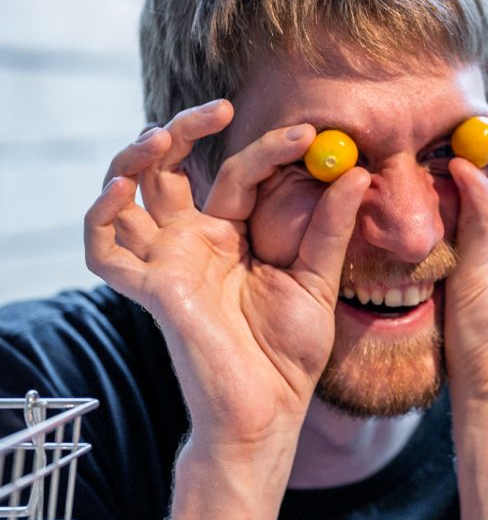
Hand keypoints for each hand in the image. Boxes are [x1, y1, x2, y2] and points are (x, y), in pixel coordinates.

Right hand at [84, 101, 368, 451]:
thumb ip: (331, 229)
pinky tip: (119, 194)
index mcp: (234, 235)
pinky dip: (100, 218)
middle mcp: (194, 241)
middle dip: (183, 129)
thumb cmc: (289, 354)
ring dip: (133, 158)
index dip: (269, 148)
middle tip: (218, 108)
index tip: (310, 133)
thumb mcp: (318, 281)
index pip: (240, 173)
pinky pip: (104, 251)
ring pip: (127, 193)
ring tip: (159, 136)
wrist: (270, 410)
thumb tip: (354, 172)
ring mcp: (168, 262)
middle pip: (170, 167)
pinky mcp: (152, 289)